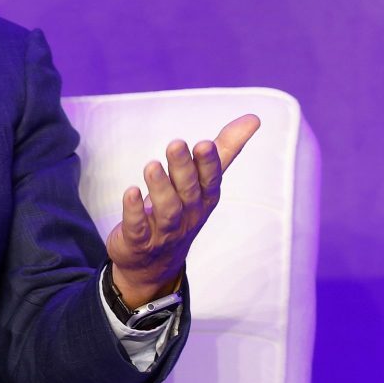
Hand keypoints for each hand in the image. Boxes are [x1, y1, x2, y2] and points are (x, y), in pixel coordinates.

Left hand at [105, 114, 260, 308]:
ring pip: (166, 210)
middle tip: (175, 144)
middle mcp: (187, 215)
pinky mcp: (139, 241)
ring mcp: (164, 231)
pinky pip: (137, 227)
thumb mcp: (203, 182)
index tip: (205, 143)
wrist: (153, 264)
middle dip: (183, 168)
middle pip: (188, 191)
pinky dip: (133, 211)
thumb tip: (253, 118)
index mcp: (204, 198)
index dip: (208, 163)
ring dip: (159, 187)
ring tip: (151, 165)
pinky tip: (130, 192)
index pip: (210, 180)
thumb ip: (224, 150)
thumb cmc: (181, 212)